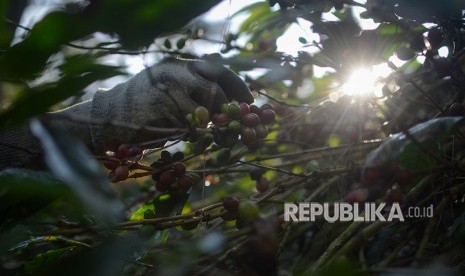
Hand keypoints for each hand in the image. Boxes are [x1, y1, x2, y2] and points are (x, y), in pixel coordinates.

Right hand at [89, 57, 253, 152]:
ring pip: (204, 112)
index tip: (251, 103)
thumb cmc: (146, 103)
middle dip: (229, 111)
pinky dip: (192, 135)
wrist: (108, 116)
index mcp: (180, 65)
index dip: (239, 87)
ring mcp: (166, 92)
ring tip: (204, 133)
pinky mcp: (160, 112)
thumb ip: (195, 81)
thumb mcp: (170, 83)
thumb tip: (225, 78)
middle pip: (216, 91)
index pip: (219, 71)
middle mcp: (175, 73)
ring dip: (210, 127)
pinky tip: (183, 135)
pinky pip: (187, 128)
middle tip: (234, 126)